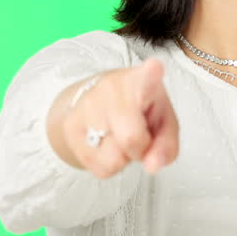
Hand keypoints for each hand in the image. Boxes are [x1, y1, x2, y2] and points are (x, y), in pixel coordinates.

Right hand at [60, 58, 179, 177]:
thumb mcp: (163, 122)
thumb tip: (153, 165)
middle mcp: (110, 89)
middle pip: (131, 138)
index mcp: (140, 81)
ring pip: (113, 159)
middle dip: (140, 149)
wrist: (100, 101)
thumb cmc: (140, 109)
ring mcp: (87, 106)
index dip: (151, 74)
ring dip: (122, 158)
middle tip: (140, 138)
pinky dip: (108, 164)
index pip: (146, 77)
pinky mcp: (70, 127)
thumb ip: (166, 145)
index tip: (155, 68)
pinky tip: (108, 145)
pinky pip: (99, 168)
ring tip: (121, 137)